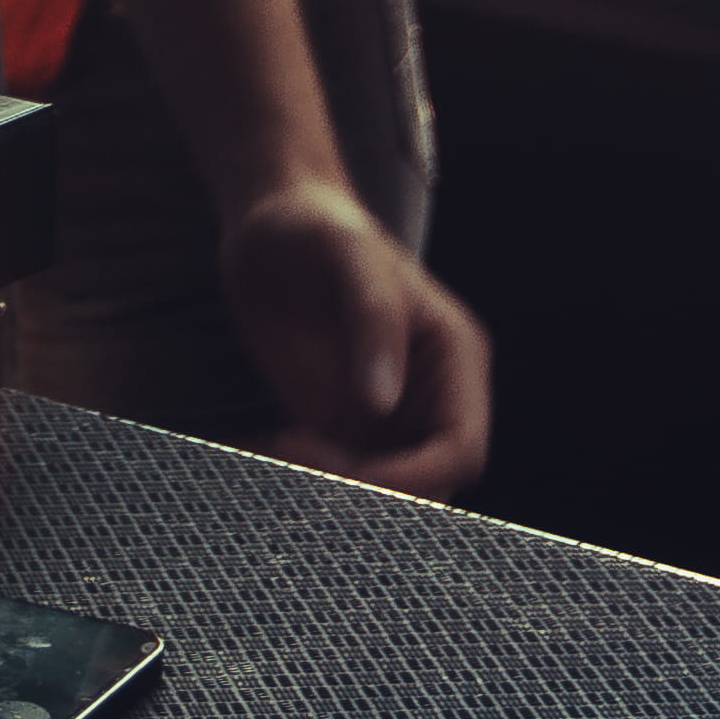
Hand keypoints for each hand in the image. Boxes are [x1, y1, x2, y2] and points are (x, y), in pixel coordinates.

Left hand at [218, 177, 493, 493]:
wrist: (270, 227)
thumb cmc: (317, 227)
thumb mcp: (348, 257)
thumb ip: (373, 321)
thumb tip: (382, 402)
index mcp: (455, 358)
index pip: (461, 449)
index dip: (416, 478)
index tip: (351, 472)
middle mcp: (431, 395)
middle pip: (425, 486)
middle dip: (366, 488)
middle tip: (297, 454)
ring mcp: (388, 416)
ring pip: (379, 491)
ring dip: (329, 488)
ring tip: (273, 446)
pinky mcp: (344, 426)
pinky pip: (335, 476)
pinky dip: (300, 476)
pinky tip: (259, 444)